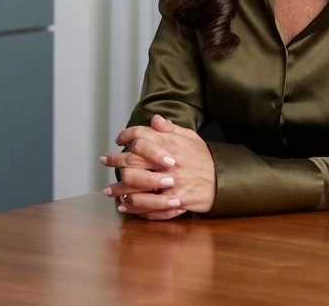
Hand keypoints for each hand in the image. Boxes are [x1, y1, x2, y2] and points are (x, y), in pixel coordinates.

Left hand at [100, 115, 216, 219]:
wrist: (224, 180)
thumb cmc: (205, 158)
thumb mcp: (191, 138)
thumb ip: (171, 130)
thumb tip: (154, 120)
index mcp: (173, 143)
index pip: (143, 135)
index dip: (127, 135)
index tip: (119, 140)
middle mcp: (170, 161)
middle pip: (133, 160)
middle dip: (115, 160)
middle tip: (104, 161)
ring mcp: (172, 183)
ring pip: (136, 186)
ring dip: (119, 189)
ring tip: (109, 191)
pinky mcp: (175, 201)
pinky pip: (149, 206)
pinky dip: (135, 208)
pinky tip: (126, 206)